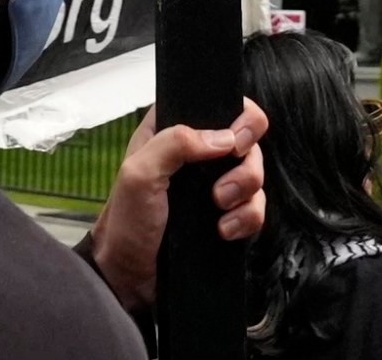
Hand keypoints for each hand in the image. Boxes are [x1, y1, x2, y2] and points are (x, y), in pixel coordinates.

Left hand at [85, 101, 268, 311]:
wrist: (130, 276)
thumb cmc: (125, 221)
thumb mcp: (138, 174)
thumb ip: (174, 143)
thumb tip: (224, 138)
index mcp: (175, 130)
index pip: (219, 104)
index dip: (239, 116)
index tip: (235, 140)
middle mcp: (198, 154)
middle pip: (248, 140)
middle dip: (246, 163)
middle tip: (223, 187)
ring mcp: (214, 185)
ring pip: (255, 175)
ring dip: (246, 192)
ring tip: (220, 209)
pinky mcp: (227, 216)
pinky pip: (255, 209)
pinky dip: (247, 219)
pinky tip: (224, 231)